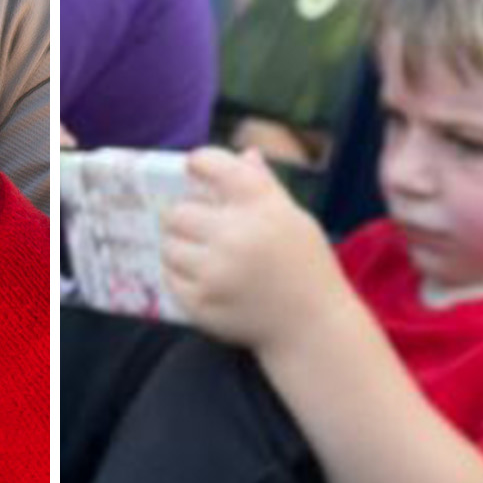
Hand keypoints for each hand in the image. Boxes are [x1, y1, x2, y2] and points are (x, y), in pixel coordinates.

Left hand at [163, 147, 354, 352]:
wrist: (312, 328)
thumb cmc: (306, 268)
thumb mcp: (294, 220)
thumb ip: (264, 187)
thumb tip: (244, 154)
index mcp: (262, 206)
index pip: (214, 166)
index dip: (199, 163)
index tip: (194, 168)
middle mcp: (236, 235)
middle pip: (178, 211)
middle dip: (183, 216)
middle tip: (195, 225)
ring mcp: (216, 271)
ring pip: (169, 246)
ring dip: (180, 248)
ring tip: (201, 255)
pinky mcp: (201, 303)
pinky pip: (172, 278)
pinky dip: (183, 277)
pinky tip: (206, 280)